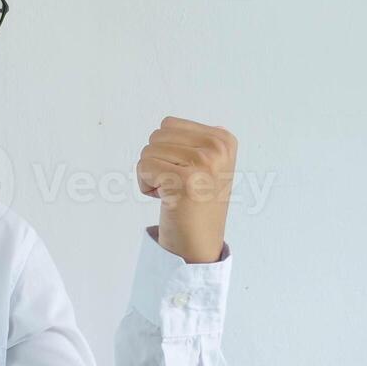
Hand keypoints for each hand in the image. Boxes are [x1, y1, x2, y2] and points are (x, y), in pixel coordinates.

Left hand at [136, 116, 236, 262]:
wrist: (198, 243)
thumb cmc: (194, 202)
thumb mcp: (205, 164)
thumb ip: (192, 140)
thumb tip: (166, 123)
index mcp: (223, 139)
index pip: (168, 124)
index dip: (165, 150)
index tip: (184, 173)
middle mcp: (217, 148)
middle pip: (156, 136)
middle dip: (156, 161)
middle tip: (175, 185)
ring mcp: (203, 163)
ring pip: (147, 152)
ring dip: (150, 175)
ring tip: (172, 193)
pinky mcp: (185, 181)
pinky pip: (143, 167)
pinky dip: (145, 185)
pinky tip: (165, 200)